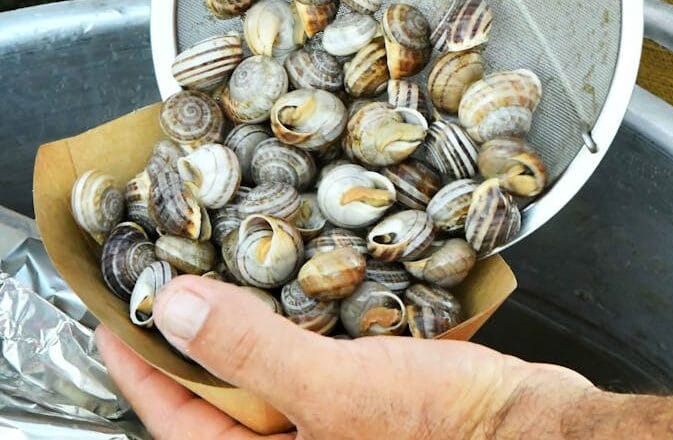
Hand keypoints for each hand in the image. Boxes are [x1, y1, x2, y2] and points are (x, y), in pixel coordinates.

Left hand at [96, 275, 594, 439]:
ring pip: (271, 370)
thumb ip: (251, 352)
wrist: (536, 428)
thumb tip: (175, 308)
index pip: (180, 423)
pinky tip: (302, 279)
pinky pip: (317, 356)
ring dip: (250, 321)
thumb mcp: (335, 390)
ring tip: (226, 267)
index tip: (117, 316)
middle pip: (221, 394)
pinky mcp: (371, 396)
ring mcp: (336, 424)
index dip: (142, 367)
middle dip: (195, 337)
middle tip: (171, 277)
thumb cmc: (448, 429)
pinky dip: (304, 320)